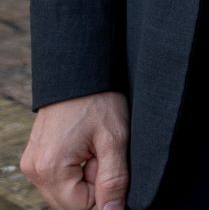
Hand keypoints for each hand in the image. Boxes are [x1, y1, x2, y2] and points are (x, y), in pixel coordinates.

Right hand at [21, 91, 130, 209]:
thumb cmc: (98, 102)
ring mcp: (31, 165)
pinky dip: (73, 169)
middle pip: (70, 201)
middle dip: (92, 184)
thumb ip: (113, 180)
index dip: (103, 189)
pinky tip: (82, 146)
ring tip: (92, 147)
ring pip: (64, 190)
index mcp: (51, 169)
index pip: (82, 206)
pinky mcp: (34, 158)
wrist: (78, 73)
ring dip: (83, 176)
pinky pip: (57, 178)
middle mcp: (34, 171)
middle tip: (100, 152)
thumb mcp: (115, 139)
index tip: (108, 160)